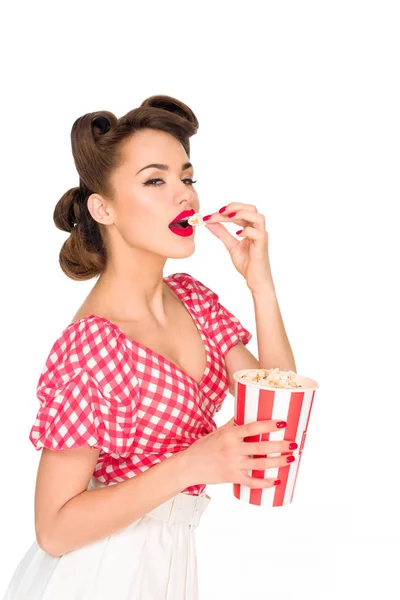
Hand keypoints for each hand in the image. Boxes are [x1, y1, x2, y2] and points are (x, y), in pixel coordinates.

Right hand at [181, 417, 296, 487]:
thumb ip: (234, 424)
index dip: (269, 425)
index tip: (283, 423)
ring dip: (278, 462)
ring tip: (290, 458)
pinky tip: (276, 481)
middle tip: (293, 443)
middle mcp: (232, 449)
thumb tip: (248, 413)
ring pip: (260, 464)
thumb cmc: (204, 446)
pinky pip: (252, 482)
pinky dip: (265, 483)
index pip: (253, 427)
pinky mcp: (232, 478)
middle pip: (261, 447)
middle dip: (280, 446)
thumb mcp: (218, 431)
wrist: (189, 466)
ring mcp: (233, 464)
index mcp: (230, 434)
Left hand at [202, 203, 273, 293]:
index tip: (209, 215)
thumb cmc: (247, 263)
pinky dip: (247, 231)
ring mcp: (262, 237)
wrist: (256, 280)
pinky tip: (237, 234)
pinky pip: (258, 233)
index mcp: (251, 227)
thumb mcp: (231, 245)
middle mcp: (258, 229)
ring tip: (228, 216)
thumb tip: (209, 222)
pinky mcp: (262, 246)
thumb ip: (222, 233)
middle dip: (234, 207)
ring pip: (258, 217)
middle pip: (251, 208)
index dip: (225, 210)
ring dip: (242, 214)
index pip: (240, 212)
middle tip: (219, 212)